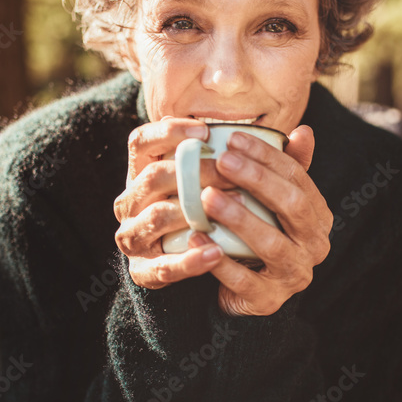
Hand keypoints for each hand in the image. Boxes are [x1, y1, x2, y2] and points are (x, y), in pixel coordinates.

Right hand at [113, 117, 230, 288]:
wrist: (173, 265)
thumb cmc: (193, 214)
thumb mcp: (197, 184)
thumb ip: (216, 161)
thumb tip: (274, 132)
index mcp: (137, 175)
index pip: (140, 142)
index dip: (169, 133)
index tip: (205, 133)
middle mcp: (128, 203)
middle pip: (153, 177)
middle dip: (195, 171)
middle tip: (232, 172)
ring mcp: (132, 237)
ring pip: (157, 216)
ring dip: (196, 211)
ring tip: (233, 207)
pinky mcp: (141, 270)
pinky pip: (165, 265)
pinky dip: (192, 260)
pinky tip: (217, 253)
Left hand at [187, 125, 332, 315]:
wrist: (247, 292)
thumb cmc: (259, 234)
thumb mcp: (273, 202)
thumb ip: (286, 169)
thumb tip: (304, 130)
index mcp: (319, 217)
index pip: (298, 178)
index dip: (267, 156)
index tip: (233, 138)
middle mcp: (315, 246)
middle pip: (292, 206)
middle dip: (256, 180)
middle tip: (222, 161)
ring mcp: (295, 276)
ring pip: (271, 243)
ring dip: (238, 217)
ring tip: (206, 197)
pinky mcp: (268, 300)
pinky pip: (244, 279)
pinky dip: (218, 259)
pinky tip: (196, 236)